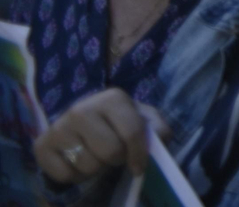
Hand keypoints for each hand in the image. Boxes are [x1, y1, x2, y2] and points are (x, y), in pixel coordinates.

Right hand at [35, 89, 153, 182]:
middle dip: (116, 160)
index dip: (139, 154)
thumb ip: (157, 127)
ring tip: (95, 155)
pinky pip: (65, 175)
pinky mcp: (41, 145)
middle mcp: (81, 109)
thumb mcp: (142, 119)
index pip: (131, 132)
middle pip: (110, 152)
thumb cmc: (117, 122)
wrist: (80, 123)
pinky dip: (75, 176)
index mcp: (111, 98)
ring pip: (88, 166)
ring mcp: (59, 127)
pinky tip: (77, 161)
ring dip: (96, 169)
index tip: (138, 166)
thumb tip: (161, 138)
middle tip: (113, 155)